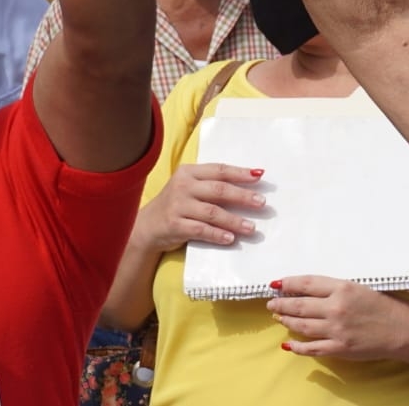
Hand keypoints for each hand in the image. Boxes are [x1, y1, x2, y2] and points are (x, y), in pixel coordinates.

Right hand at [132, 163, 265, 252]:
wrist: (146, 226)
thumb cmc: (175, 205)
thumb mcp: (188, 188)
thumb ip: (211, 185)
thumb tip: (247, 187)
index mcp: (188, 172)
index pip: (219, 170)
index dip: (240, 173)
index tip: (259, 176)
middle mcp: (182, 186)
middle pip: (219, 189)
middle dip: (242, 196)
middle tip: (261, 203)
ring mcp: (177, 205)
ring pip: (212, 212)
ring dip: (234, 221)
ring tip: (251, 228)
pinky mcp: (174, 225)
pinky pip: (201, 230)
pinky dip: (217, 234)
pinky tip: (230, 238)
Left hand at [267, 275, 407, 360]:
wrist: (402, 329)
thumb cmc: (381, 306)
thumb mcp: (357, 288)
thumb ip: (332, 289)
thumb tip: (305, 291)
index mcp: (341, 288)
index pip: (306, 283)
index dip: (287, 283)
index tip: (276, 285)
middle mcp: (336, 307)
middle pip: (299, 305)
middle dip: (281, 305)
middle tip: (272, 304)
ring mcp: (337, 330)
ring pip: (302, 325)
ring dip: (287, 321)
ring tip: (279, 318)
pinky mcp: (340, 348)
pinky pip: (312, 348)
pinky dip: (297, 347)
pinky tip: (288, 344)